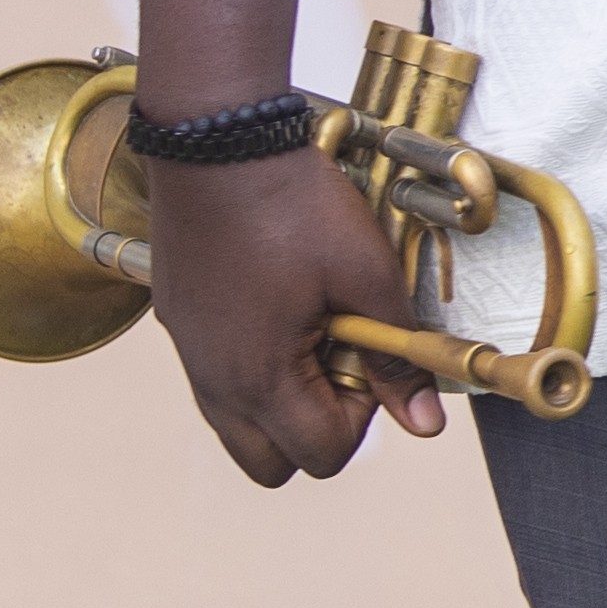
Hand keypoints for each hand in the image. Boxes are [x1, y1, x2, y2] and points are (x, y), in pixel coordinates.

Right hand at [147, 148, 437, 484]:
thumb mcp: (367, 276)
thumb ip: (398, 358)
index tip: (375, 360)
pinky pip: (219, 379)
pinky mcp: (180, 325)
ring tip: (318, 328)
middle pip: (271, 461)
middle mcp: (212, 382)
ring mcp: (190, 355)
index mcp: (257, 379)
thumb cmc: (293, 207)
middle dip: (320, 428)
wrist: (217, 146)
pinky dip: (256, 366)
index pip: (319, 455)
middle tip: (348, 359)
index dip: (365, 419)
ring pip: (240, 424)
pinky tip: (285, 305)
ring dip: (287, 399)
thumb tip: (425, 424)